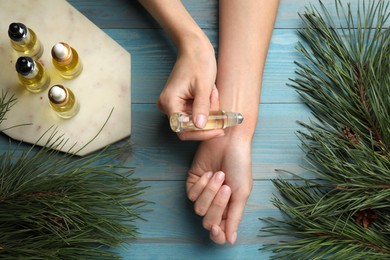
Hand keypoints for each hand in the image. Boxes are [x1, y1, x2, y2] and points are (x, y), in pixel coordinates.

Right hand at [157, 38, 223, 139]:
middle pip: (188, 128)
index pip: (183, 129)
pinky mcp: (180, 104)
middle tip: (221, 113)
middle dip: (207, 122)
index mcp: (169, 102)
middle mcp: (167, 106)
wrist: (195, 49)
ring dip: (208, 113)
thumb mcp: (204, 87)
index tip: (219, 130)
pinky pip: (194, 114)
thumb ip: (202, 107)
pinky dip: (206, 108)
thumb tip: (200, 126)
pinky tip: (210, 95)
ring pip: (194, 121)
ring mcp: (173, 105)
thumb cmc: (198, 63)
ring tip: (213, 94)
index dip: (201, 133)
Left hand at [186, 129, 252, 243]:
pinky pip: (191, 194)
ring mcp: (203, 193)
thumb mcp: (242, 192)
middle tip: (227, 187)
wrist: (230, 142)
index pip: (219, 233)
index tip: (217, 229)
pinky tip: (209, 173)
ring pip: (198, 208)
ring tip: (220, 175)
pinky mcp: (193, 182)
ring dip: (210, 192)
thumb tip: (231, 240)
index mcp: (229, 209)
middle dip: (217, 204)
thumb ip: (235, 217)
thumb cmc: (240, 165)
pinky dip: (201, 184)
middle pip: (208, 221)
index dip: (216, 236)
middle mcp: (215, 204)